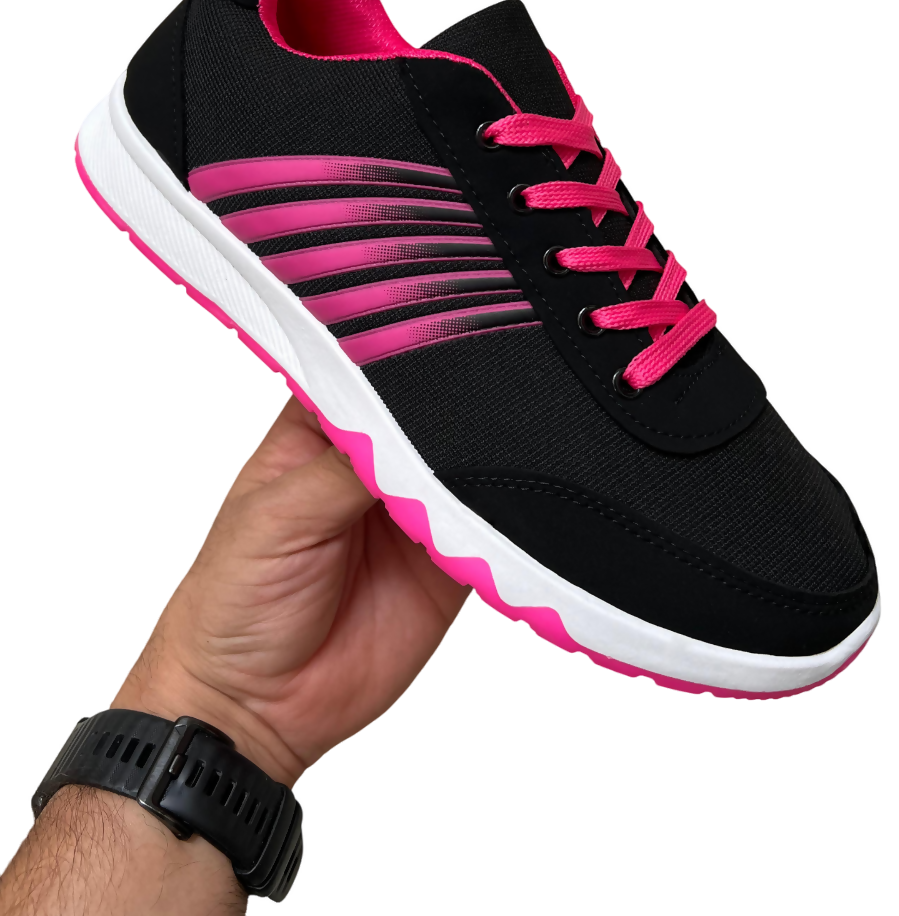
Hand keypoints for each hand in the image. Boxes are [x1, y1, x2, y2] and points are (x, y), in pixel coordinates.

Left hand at [112, 395, 470, 783]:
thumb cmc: (232, 603)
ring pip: (462, 465)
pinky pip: (488, 528)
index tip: (436, 348)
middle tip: (479, 400)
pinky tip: (505, 506)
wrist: (254, 711)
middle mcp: (369, 463)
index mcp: (318, 432)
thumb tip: (407, 420)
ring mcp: (412, 510)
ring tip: (495, 450)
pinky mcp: (447, 562)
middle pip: (424, 416)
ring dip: (479, 461)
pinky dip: (503, 518)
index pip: (364, 375)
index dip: (398, 361)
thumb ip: (345, 468)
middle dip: (451, 411)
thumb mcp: (277, 519)